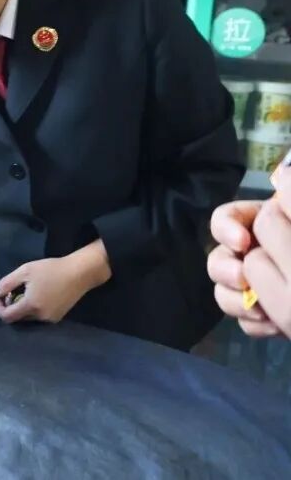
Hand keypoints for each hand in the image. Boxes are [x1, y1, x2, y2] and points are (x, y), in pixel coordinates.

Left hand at [0, 241, 110, 323]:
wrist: (79, 273)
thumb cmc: (51, 269)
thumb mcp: (25, 271)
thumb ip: (6, 283)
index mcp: (31, 306)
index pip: (7, 316)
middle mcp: (40, 317)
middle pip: (17, 318)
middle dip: (10, 306)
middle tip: (12, 291)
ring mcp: (50, 319)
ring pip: (28, 318)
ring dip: (21, 308)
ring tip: (25, 291)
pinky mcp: (58, 317)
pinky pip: (38, 317)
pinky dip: (32, 309)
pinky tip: (38, 295)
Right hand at [208, 200, 276, 335]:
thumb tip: (282, 173)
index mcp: (259, 226)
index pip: (225, 219)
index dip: (225, 229)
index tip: (242, 242)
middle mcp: (249, 254)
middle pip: (217, 258)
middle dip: (224, 270)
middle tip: (243, 280)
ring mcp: (252, 286)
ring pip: (223, 292)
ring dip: (236, 302)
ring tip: (262, 312)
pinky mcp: (260, 315)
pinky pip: (243, 321)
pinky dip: (255, 325)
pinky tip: (274, 327)